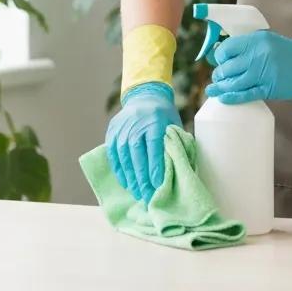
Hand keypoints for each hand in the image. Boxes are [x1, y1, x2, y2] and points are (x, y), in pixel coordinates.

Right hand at [105, 81, 181, 203]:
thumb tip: (180, 169)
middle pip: (137, 154)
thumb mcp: (173, 124)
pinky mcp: (112, 131)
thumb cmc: (164, 114)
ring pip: (124, 156)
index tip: (156, 184)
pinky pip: (113, 154)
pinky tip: (126, 182)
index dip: (154, 166)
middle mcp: (135, 123)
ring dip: (130, 177)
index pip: (153, 146)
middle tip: (147, 195)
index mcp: (154, 120)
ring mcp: (121, 127)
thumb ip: (175, 143)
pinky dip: (119, 169)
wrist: (145, 95)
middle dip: (141, 177)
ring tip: (136, 192)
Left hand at [204, 30, 291, 103]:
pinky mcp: (269, 88)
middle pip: (228, 68)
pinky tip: (223, 98)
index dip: (219, 57)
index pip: (227, 49)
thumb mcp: (265, 40)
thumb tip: (219, 55)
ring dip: (221, 87)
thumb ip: (246, 46)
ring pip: (234, 83)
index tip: (219, 62)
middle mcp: (258, 55)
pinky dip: (232, 97)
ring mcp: (263, 73)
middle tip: (218, 78)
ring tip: (214, 90)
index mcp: (255, 40)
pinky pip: (246, 94)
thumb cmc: (284, 52)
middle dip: (219, 75)